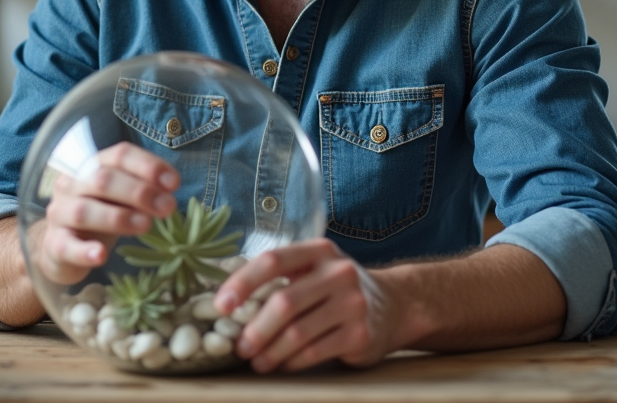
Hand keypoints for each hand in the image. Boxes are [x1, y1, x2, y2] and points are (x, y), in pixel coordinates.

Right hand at [35, 142, 178, 284]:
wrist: (62, 247)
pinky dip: (84, 251)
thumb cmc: (100, 215)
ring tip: (145, 225)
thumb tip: (169, 190)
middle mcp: (71, 184)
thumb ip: (142, 189)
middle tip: (167, 207)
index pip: (119, 155)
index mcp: (91, 166)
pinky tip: (101, 255)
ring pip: (84, 211)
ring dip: (117, 217)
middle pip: (102, 179)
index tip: (173, 183)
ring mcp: (59, 213)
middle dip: (139, 192)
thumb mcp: (121, 198)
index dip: (147, 166)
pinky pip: (66, 246)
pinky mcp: (54, 244)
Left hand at [212, 238, 397, 372]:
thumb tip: (229, 300)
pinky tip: (282, 365)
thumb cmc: (337, 288)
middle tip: (240, 346)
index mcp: (319, 250)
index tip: (221, 306)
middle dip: (255, 329)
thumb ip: (281, 277)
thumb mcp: (316, 268)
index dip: (242, 283)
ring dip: (270, 351)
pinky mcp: (360, 334)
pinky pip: (315, 352)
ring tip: (256, 361)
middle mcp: (339, 272)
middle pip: (284, 302)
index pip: (273, 261)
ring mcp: (353, 303)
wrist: (395, 305)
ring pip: (298, 332)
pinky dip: (292, 362)